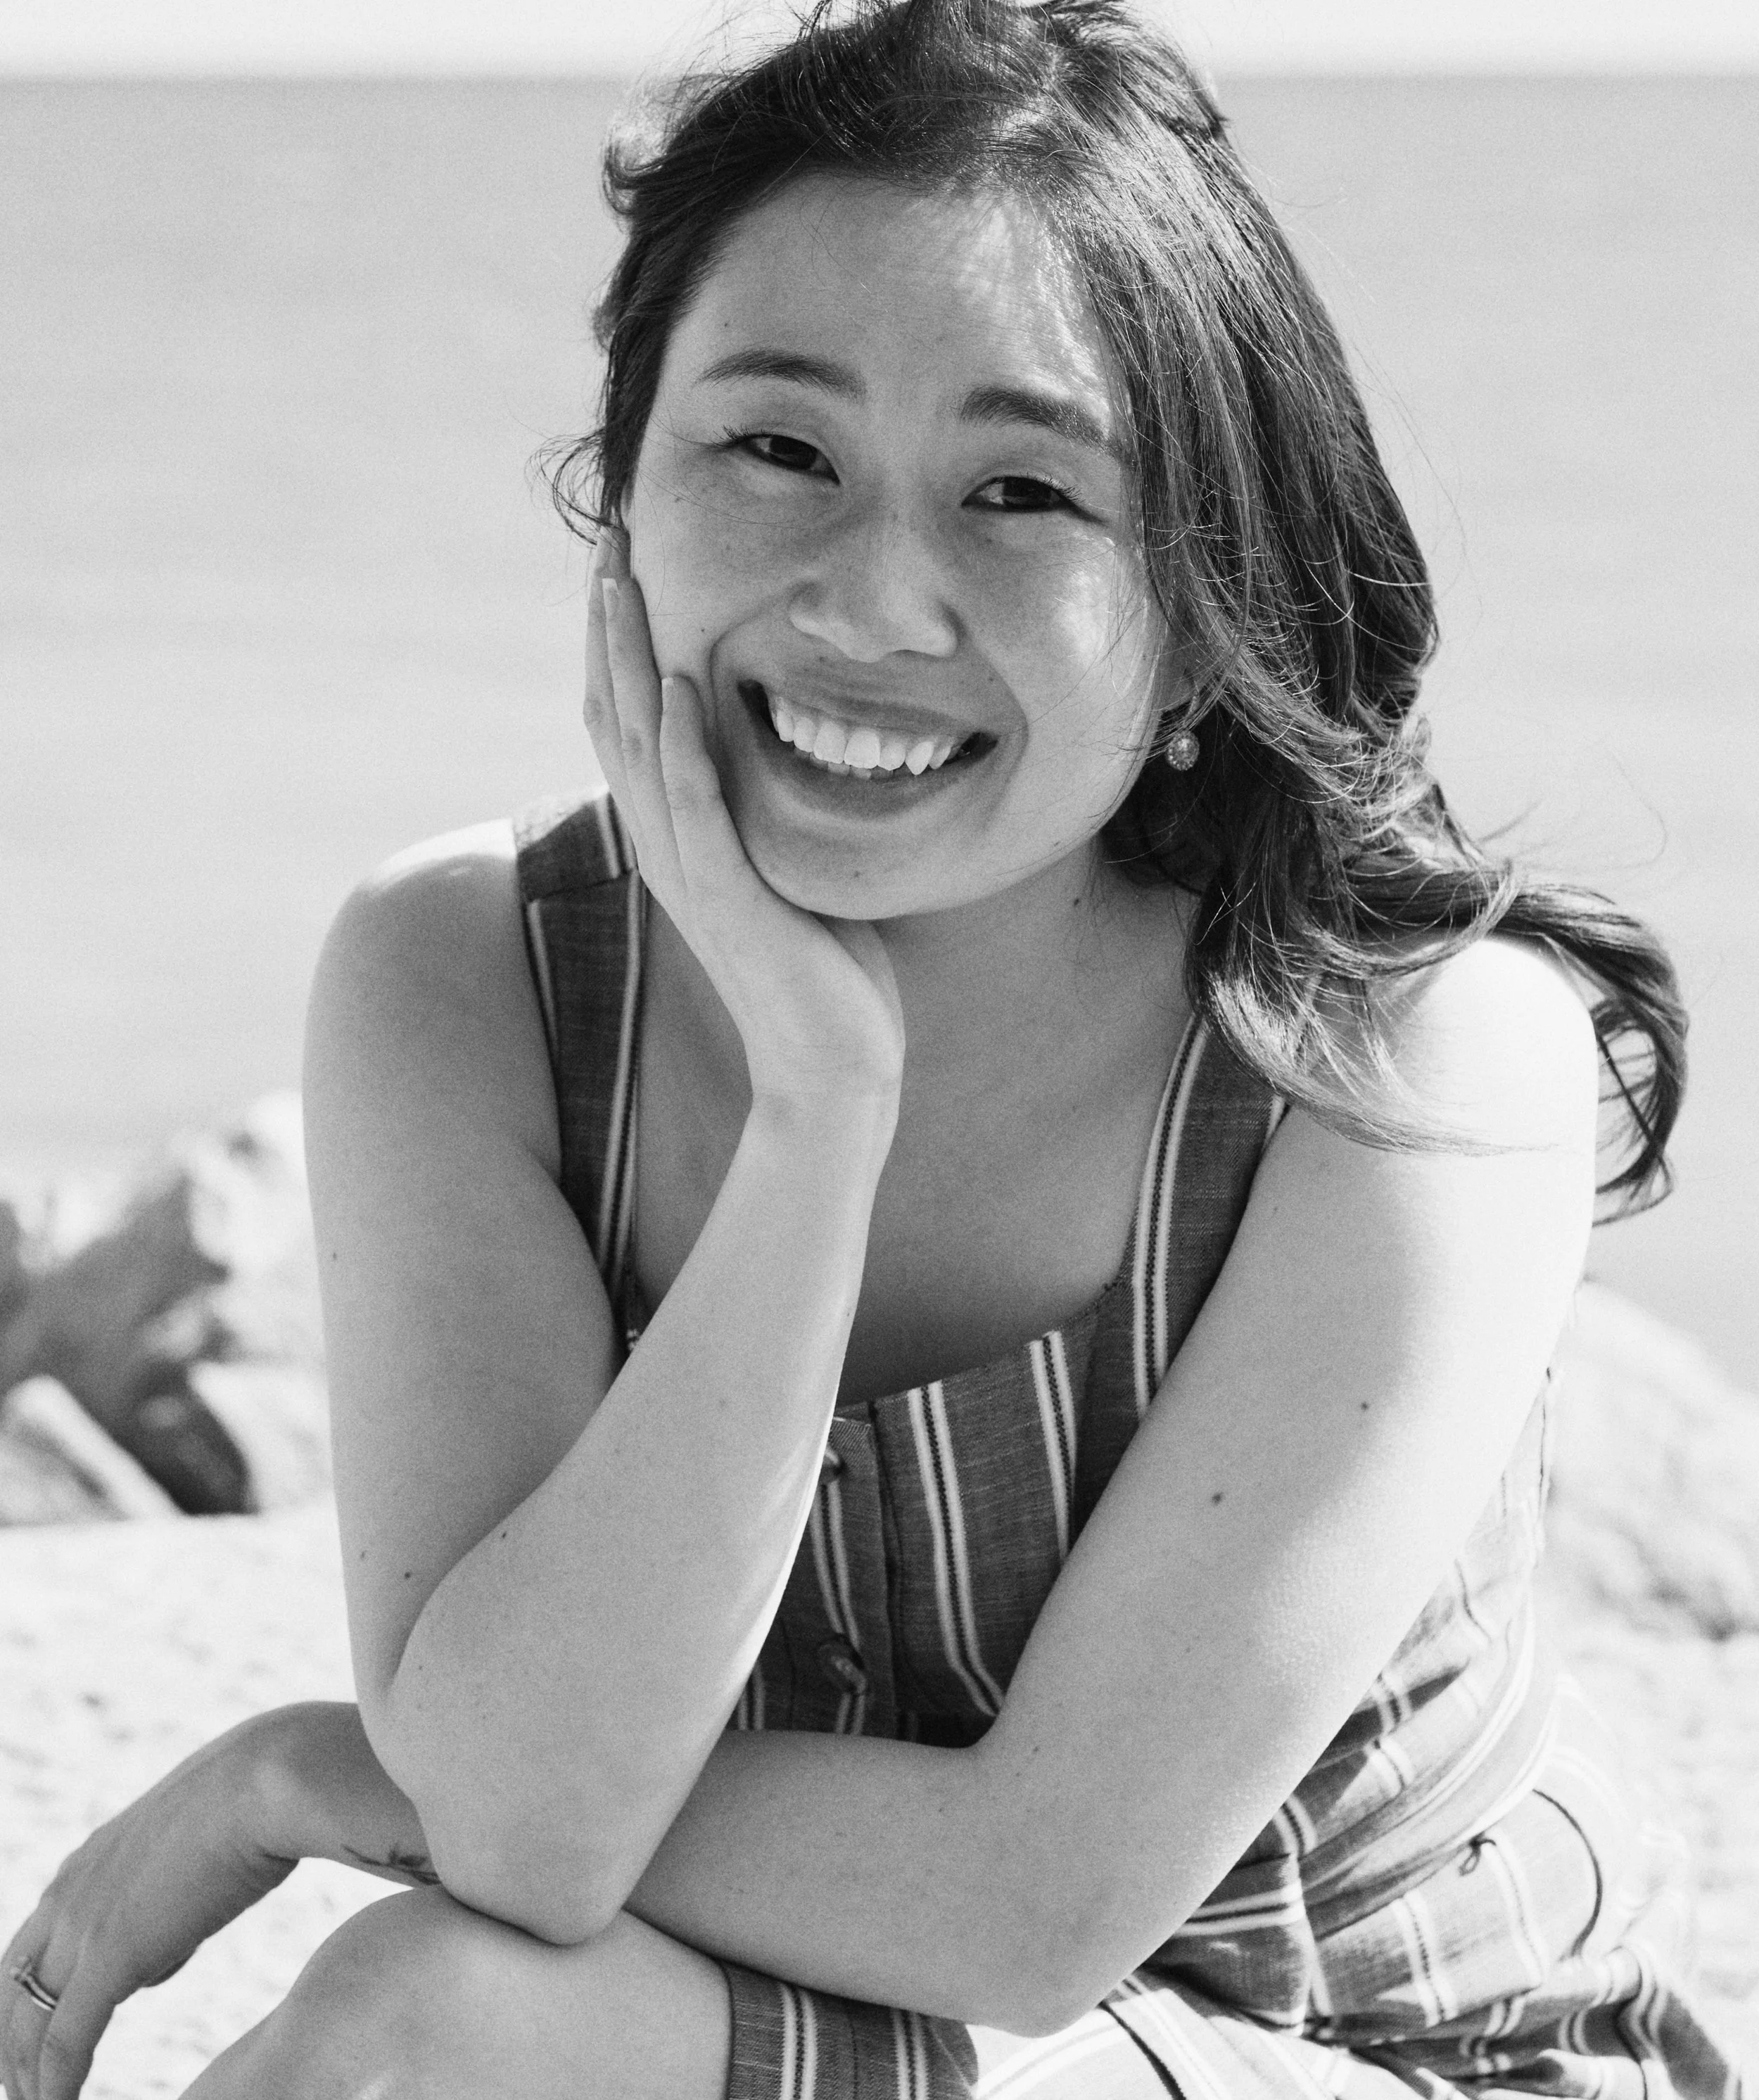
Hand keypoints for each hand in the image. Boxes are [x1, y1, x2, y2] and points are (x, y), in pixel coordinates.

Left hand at [0, 1713, 298, 2099]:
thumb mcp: (187, 1858)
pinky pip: (66, 2039)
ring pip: (27, 2024)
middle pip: (9, 1992)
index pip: (25, 1952)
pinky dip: (56, 2084)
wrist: (268, 1781)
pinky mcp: (110, 1955)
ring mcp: (83, 1924)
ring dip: (28, 2075)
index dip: (21, 2003)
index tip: (29, 2042)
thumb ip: (159, 1908)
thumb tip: (156, 1959)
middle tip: (21, 2090)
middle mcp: (67, 1896)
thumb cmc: (251, 1806)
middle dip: (10, 2048)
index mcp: (84, 1867)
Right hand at [586, 528, 905, 1111]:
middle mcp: (667, 848)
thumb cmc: (822, 970)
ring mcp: (693, 876)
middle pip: (618, 717)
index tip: (624, 563)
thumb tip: (783, 745)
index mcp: (677, 837)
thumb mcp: (784, 866)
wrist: (833, 1069)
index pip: (631, 722)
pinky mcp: (732, 904)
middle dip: (614, 626)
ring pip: (643, 750)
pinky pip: (699, 814)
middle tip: (609, 540)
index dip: (620, 642)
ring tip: (625, 586)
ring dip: (633, 664)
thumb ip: (763, 809)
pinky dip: (687, 751)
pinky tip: (684, 689)